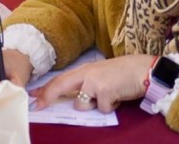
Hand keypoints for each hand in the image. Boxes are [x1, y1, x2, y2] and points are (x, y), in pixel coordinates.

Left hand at [31, 54, 152, 112]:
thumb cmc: (125, 73)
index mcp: (85, 69)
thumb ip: (87, 83)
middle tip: (38, 105)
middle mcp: (86, 74)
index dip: (46, 88)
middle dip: (47, 96)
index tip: (34, 95)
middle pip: (60, 85)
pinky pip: (102, 108)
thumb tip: (76, 97)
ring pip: (81, 104)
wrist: (144, 69)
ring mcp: (94, 82)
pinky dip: (110, 107)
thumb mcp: (101, 75)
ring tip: (108, 96)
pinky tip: (118, 97)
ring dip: (93, 105)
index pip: (61, 79)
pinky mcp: (104, 91)